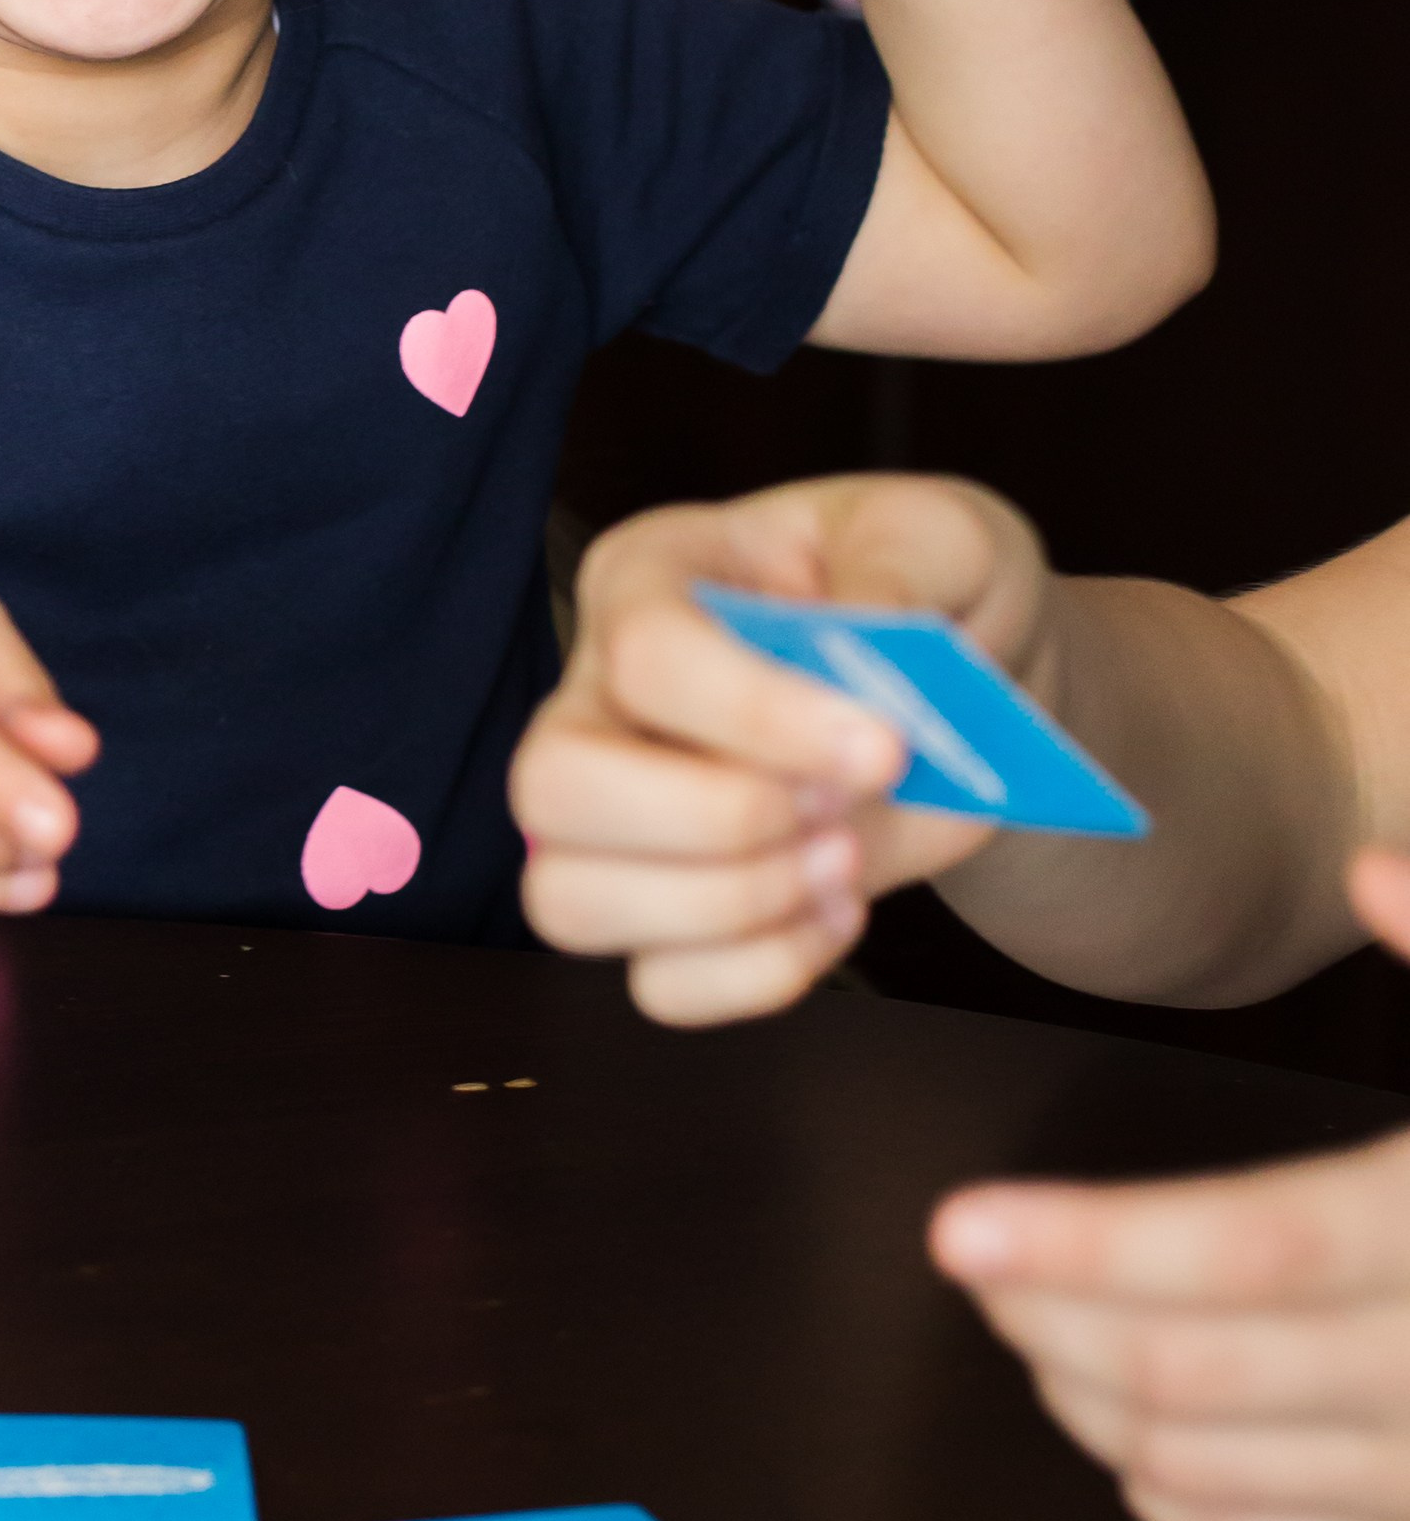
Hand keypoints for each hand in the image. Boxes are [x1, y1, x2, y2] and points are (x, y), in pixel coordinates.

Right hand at [510, 475, 1051, 1022]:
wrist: (968, 684)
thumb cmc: (928, 588)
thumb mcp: (940, 536)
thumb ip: (900, 567)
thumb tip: (861, 647)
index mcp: (649, 576)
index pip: (642, 654)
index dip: (757, 715)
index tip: (885, 744)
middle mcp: (601, 697)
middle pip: (552, 785)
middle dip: (714, 819)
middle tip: (839, 803)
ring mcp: (617, 816)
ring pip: (567, 899)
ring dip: (727, 906)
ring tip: (842, 863)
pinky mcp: (664, 911)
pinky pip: (658, 984)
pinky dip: (756, 974)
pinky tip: (836, 913)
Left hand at [929, 848, 1409, 1520]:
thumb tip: (1375, 865)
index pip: (1254, 1245)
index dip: (1092, 1243)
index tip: (957, 1228)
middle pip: (1210, 1376)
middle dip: (1064, 1328)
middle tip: (979, 1274)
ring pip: (1241, 1480)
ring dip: (1108, 1417)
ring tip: (1037, 1346)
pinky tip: (1145, 1467)